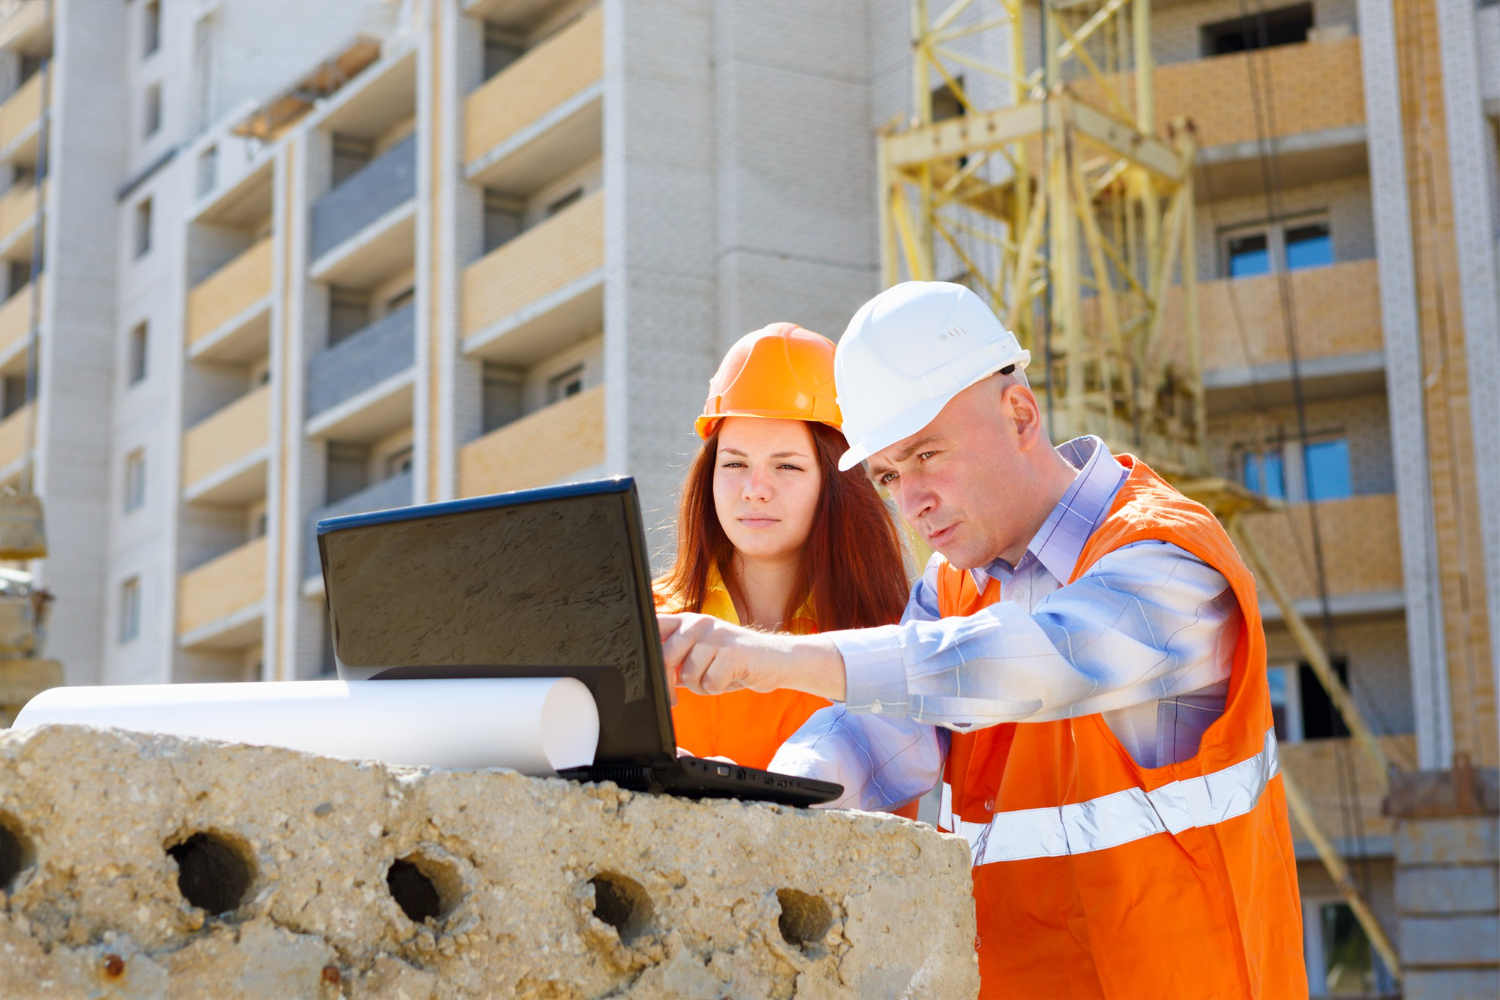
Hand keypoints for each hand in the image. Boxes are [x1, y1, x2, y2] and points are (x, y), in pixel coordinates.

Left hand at [657, 613, 846, 700]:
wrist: (777, 660)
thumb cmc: (736, 661)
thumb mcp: (701, 656)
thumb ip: (676, 660)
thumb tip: (649, 674)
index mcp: (688, 621)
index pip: (654, 629)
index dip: (645, 654)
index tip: (648, 676)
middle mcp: (700, 623)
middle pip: (665, 657)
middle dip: (670, 683)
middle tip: (676, 697)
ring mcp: (717, 636)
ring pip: (689, 674)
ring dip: (701, 686)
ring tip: (718, 677)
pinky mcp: (732, 652)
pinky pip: (710, 683)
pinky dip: (719, 689)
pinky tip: (732, 679)